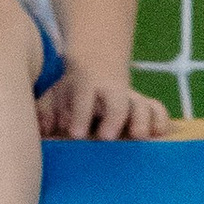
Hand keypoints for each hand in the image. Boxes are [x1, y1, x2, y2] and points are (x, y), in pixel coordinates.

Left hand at [39, 57, 171, 139]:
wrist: (96, 65)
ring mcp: (131, 99)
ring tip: (138, 136)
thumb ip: (46, 111)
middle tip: (107, 137)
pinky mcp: (146, 108)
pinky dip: (160, 120)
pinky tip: (157, 134)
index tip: (74, 134)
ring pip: (142, 105)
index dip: (79, 114)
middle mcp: (111, 92)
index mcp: (86, 86)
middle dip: (114, 119)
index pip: (83, 97)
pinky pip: (158, 110)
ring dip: (142, 120)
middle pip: (117, 101)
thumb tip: (43, 128)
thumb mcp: (54, 96)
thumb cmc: (71, 91)